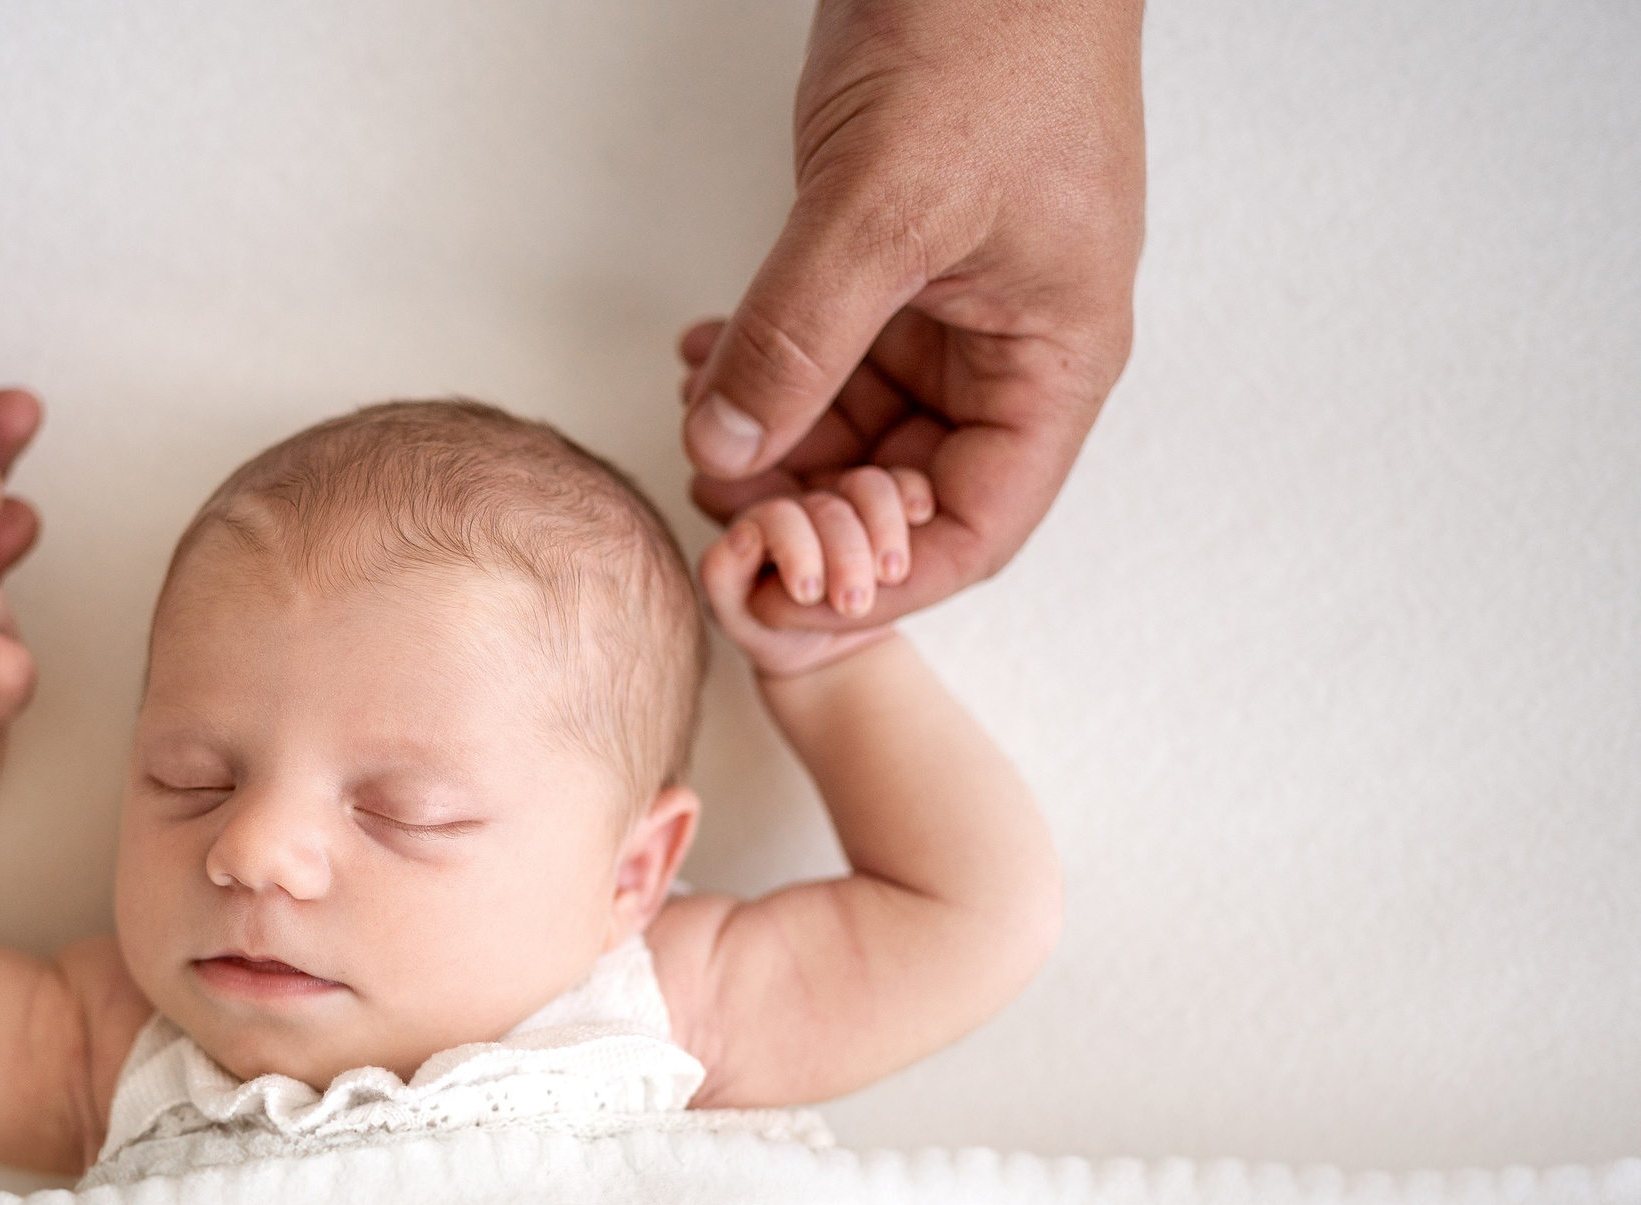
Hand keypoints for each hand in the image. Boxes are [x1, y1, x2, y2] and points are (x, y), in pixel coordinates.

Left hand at [679, 0, 1144, 630]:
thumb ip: (799, 342)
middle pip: (905, 489)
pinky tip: (700, 361)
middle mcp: (1009, 349)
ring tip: (695, 419)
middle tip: (711, 507)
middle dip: (806, 506)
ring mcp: (951, 308)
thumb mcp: (882, 210)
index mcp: (1053, 358)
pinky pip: (826, 357)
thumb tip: (726, 452)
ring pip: (855, 428)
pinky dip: (763, 371)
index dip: (879, 584)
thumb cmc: (989, 36)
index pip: (976, 528)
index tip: (780, 602)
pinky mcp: (893, 264)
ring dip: (772, 441)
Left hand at [700, 472, 931, 679]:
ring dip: (883, 527)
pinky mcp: (889, 506)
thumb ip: (723, 577)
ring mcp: (847, 500)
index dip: (794, 548)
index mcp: (760, 522)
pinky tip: (920, 514)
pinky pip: (905, 481)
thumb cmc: (775, 631)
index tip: (808, 593)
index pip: (777, 516)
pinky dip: (913, 491)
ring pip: (867, 486)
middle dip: (845, 554)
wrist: (827, 650)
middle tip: (853, 602)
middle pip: (826, 506)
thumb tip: (743, 535)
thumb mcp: (740, 617)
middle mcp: (802, 503)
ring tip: (892, 575)